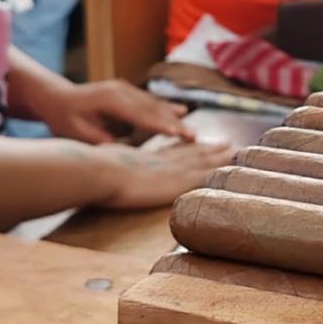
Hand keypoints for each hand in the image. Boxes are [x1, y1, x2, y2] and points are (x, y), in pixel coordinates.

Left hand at [36, 77, 194, 145]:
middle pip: (152, 108)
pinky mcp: (127, 90)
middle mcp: (120, 90)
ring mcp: (124, 88)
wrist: (56, 97)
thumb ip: (100, 141)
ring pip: (154, 103)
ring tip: (192, 131)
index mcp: (108, 100)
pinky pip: (150, 101)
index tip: (176, 134)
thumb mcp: (77, 133)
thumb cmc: (64, 119)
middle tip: (193, 137)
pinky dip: (166, 108)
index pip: (139, 114)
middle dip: (174, 122)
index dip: (158, 125)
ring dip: (174, 117)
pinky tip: (182, 112)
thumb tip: (122, 150)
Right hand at [97, 139, 233, 209]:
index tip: (197, 141)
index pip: (169, 152)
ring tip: (233, 150)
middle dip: (208, 149)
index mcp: (142, 159)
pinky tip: (229, 170)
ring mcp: (168, 171)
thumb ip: (106, 168)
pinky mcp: (175, 182)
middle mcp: (159, 162)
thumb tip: (96, 172)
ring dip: (218, 156)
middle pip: (190, 153)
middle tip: (227, 143)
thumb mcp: (99, 165)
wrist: (95, 170)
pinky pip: (202, 175)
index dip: (185, 147)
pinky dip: (216, 170)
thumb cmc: (90, 171)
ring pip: (201, 161)